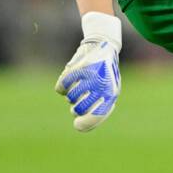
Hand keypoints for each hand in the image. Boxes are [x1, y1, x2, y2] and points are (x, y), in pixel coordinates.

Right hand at [55, 13, 121, 131]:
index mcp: (111, 93)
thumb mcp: (109, 91)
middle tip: (78, 105)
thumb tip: (81, 126)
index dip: (86, 124)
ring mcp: (87, 76)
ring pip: (70, 98)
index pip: (97, 115)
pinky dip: (63, 86)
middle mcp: (100, 85)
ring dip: (72, 96)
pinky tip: (71, 80)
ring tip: (80, 87)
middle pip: (79, 109)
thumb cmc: (105, 75)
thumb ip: (99, 109)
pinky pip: (61, 87)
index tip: (77, 125)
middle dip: (76, 110)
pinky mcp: (75, 68)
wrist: (102, 46)